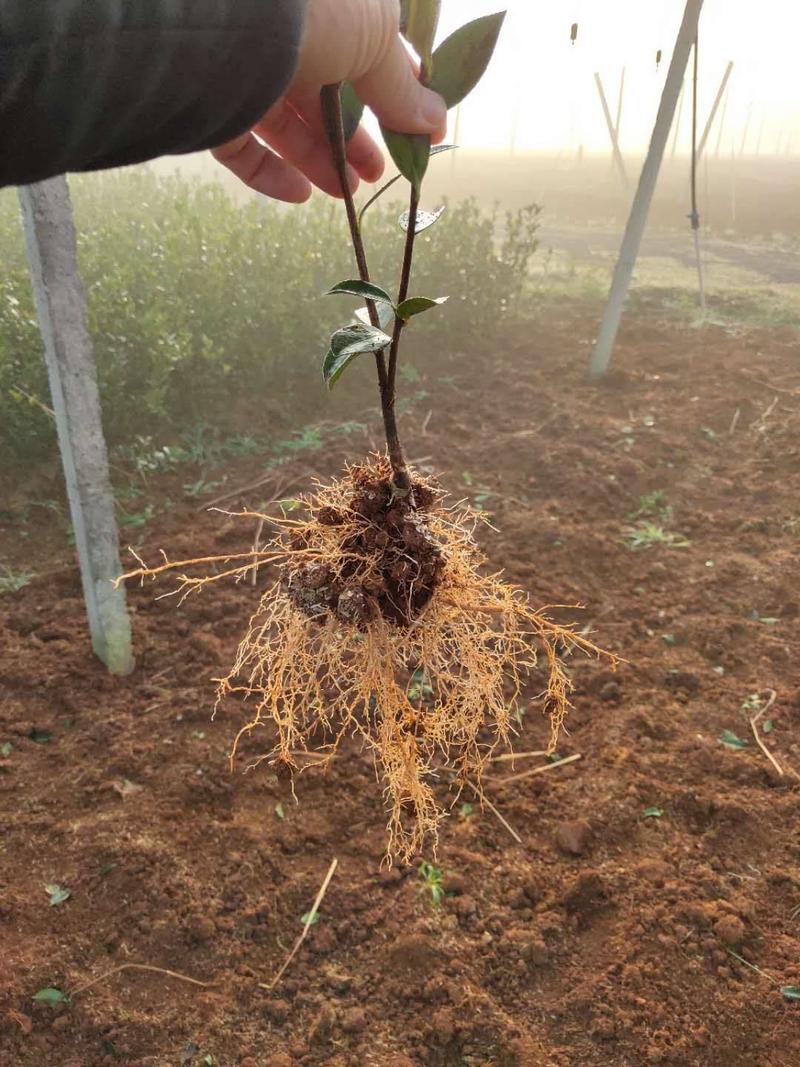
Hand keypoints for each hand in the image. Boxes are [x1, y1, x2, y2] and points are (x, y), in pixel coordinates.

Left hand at [212, 0, 446, 201]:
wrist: (221, 15)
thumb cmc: (311, 8)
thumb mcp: (375, 39)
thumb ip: (401, 86)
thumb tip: (434, 121)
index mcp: (327, 3)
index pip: (363, 43)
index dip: (392, 85)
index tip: (416, 124)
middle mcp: (283, 29)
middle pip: (323, 89)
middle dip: (354, 135)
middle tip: (379, 171)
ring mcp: (241, 63)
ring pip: (284, 121)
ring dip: (320, 159)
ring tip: (348, 189)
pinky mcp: (208, 100)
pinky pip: (240, 145)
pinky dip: (269, 173)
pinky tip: (299, 193)